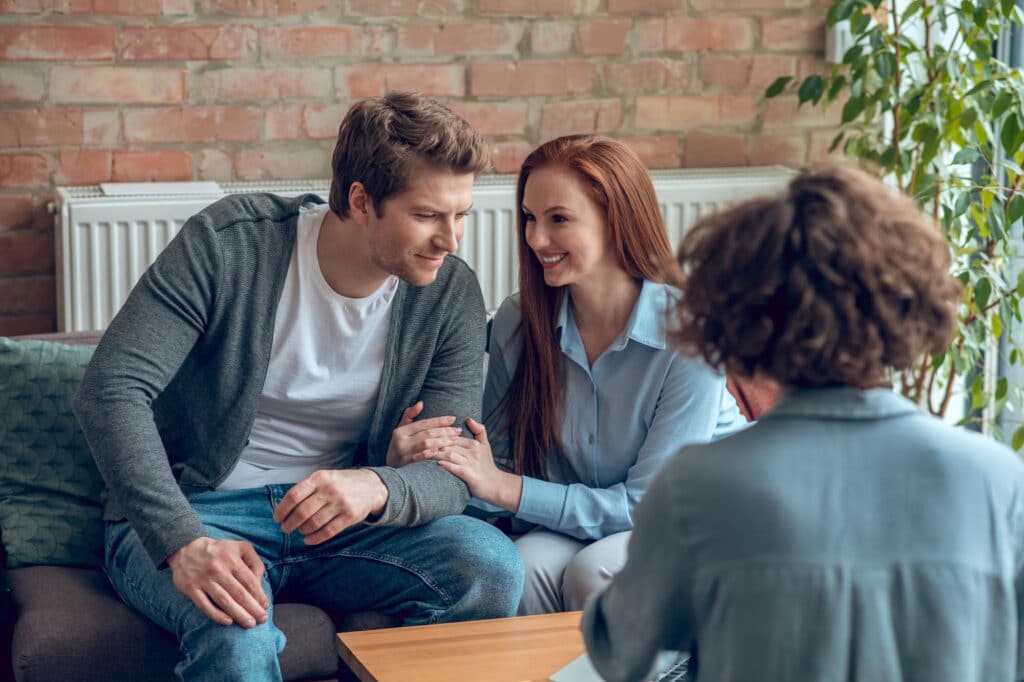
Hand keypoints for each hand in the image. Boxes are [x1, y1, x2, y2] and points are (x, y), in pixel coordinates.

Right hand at [167, 536, 268, 627]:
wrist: (186, 547)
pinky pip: (204, 605)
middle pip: (239, 593)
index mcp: (231, 558)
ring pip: (224, 601)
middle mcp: (218, 569)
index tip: (265, 606)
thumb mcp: (240, 547)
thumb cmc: (220, 550)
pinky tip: (228, 622)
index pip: (249, 581)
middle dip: (253, 608)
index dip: (259, 595)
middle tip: (262, 619)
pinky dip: (216, 615)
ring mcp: (203, 579)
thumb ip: (254, 562)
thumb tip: (259, 582)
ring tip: (249, 623)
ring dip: (239, 614)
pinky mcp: (190, 588)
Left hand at [273, 469, 388, 544]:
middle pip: (302, 512)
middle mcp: (330, 490)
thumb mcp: (324, 477)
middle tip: (285, 528)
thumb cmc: (341, 483)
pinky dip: (315, 538)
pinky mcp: (350, 516)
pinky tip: (308, 540)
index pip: (294, 495)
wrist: (371, 486)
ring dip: (302, 530)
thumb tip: (284, 509)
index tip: (277, 518)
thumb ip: (306, 489)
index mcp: (320, 478)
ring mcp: (341, 503)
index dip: (282, 509)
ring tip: (300, 530)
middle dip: (290, 523)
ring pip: (314, 523)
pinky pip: (328, 531)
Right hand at [385, 401, 462, 467]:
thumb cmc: (398, 449)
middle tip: (458, 431)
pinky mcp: (405, 466)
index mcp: (401, 431)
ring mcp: (403, 454)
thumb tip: (421, 403)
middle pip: (427, 433)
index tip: (453, 419)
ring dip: (442, 442)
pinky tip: (439, 451)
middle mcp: (401, 441)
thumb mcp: (400, 431)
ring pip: (425, 444)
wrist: (387, 474)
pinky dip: (429, 454)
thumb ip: (409, 416)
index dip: (439, 421)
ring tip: (455, 440)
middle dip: (444, 431)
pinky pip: (419, 458)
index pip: (424, 423)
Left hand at [415, 418, 521, 510]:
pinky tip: (437, 464)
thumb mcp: (485, 446)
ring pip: (450, 454)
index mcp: (473, 443)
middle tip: (417, 442)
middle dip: (433, 442)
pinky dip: (447, 465)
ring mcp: (471, 463)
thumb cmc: (488, 466)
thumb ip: (480, 430)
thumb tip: (469, 419)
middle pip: (449, 443)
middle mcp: (472, 451)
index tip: (422, 434)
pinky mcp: (471, 475)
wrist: (497, 486)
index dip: (438, 434)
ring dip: (436, 452)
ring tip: (422, 452)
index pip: (452, 436)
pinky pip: (456, 468)